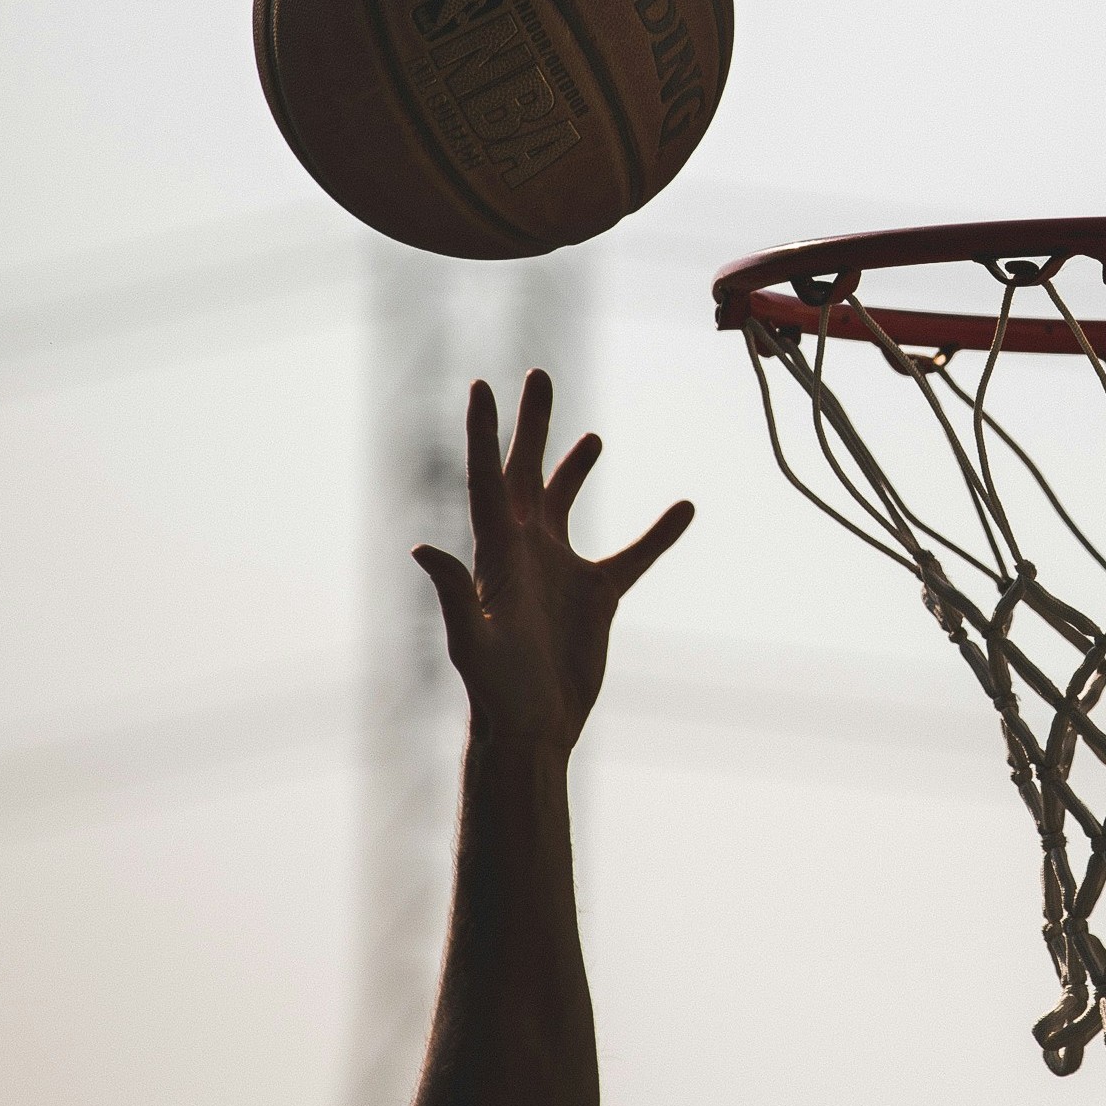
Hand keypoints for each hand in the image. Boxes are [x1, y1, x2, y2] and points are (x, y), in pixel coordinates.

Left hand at [415, 370, 693, 751]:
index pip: (488, 477)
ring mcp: (560, 571)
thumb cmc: (494, 691)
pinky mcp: (594, 597)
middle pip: (527, 472)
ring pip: (568, 504)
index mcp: (497, 551)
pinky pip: (633, 556)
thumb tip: (421, 546)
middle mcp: (525, 550)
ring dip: (575, 468)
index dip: (484, 430)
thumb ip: (452, 593)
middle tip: (539, 375)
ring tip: (590, 437)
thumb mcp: (472, 641)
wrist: (533, 730)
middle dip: (532, 424)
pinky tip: (684, 510)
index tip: (483, 385)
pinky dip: (658, 535)